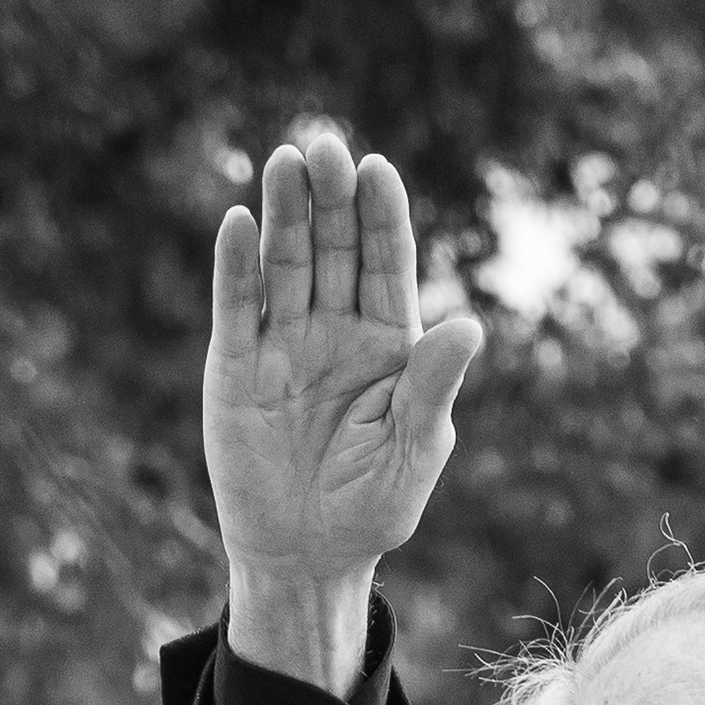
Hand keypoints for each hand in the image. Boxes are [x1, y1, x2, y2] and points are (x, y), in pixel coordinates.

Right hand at [203, 130, 483, 695]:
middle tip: (326, 147)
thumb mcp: (413, 451)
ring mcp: (282, 343)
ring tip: (285, 161)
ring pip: (285, 263)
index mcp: (386, 342)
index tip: (379, 170)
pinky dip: (236, 266)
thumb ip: (434, 388)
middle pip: (334, 248)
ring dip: (284, 212)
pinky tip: (238, 222)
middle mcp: (334, 329)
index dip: (381, 217)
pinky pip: (238, 307)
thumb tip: (469, 326)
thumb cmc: (371, 508)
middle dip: (331, 197)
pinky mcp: (236, 367)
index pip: (385, 263)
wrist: (306, 557)